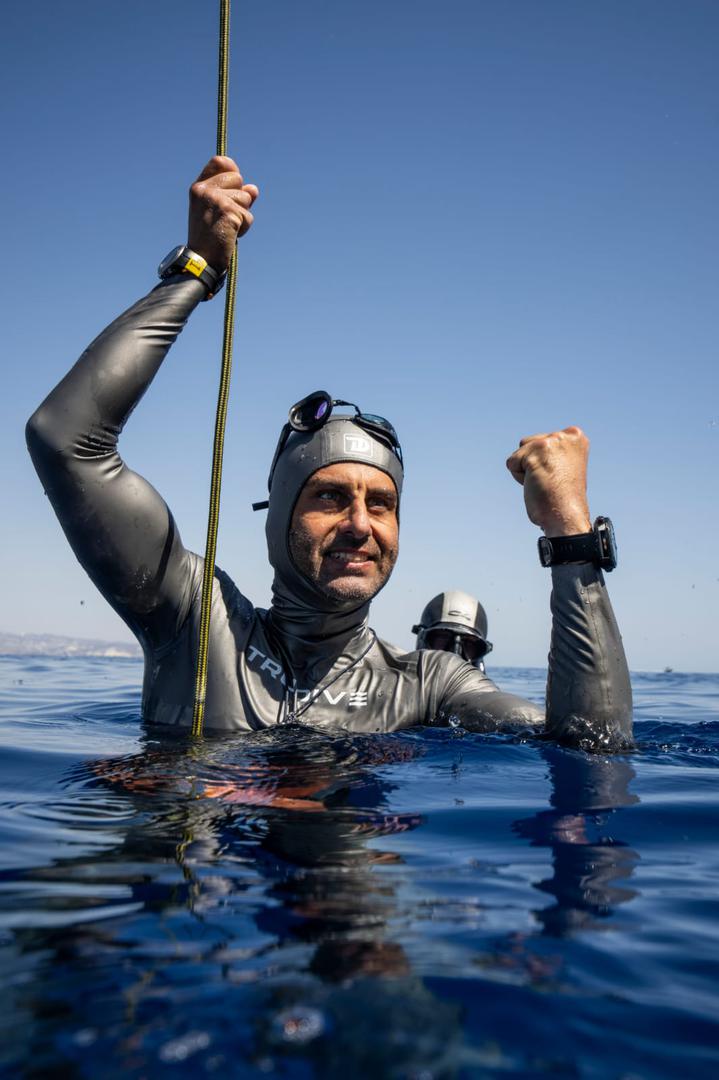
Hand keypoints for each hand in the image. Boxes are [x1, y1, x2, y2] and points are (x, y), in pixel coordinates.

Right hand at [187, 156, 258, 272]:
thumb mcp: (218, 211)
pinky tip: (231, 235)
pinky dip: (244, 227)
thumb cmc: (209, 237)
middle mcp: (205, 190)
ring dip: (242, 215)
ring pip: (246, 197)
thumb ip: (235, 195)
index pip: (220, 161)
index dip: (232, 171)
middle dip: (240, 198)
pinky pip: (248, 216)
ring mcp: (215, 199)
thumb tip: (253, 189)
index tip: (234, 186)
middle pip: (238, 178)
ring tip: (227, 228)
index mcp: (198, 187)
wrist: (202, 259)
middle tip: (226, 216)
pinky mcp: (228, 211)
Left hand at [506, 426, 591, 536]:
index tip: (558, 475)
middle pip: (528, 443)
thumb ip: (553, 452)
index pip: (542, 440)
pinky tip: (536, 485)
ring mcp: (551, 443)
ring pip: (520, 452)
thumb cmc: (562, 497)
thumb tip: (530, 446)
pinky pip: (512, 463)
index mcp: (575, 436)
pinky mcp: (535, 454)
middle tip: (550, 481)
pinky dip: (518, 477)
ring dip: (525, 469)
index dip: (544, 462)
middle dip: (533, 463)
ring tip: (543, 482)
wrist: (565, 515)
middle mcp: (565, 436)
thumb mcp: (564, 465)